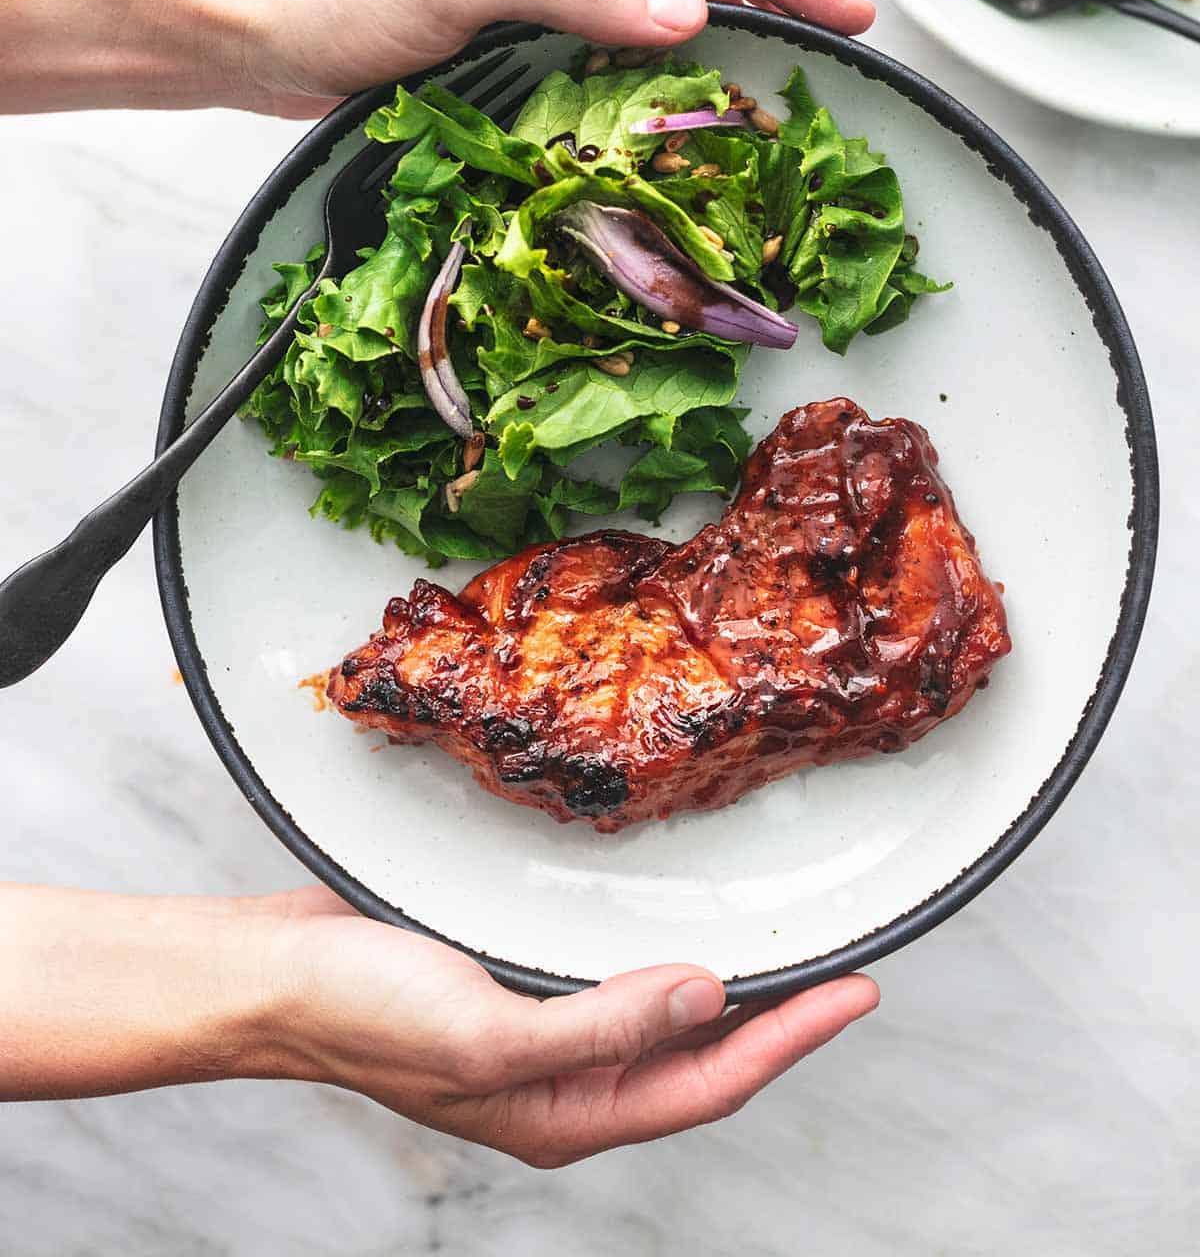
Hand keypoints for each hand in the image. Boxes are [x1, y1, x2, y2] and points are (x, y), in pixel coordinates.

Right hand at [262, 886, 878, 1164]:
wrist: (275, 971)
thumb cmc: (363, 1011)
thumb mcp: (486, 1034)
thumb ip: (602, 1026)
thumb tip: (707, 997)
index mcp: (563, 1112)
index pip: (708, 1082)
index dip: (791, 1039)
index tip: (858, 993)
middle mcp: (563, 1078)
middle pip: (699, 1055)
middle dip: (778, 1018)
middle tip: (846, 970)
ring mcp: (540, 1030)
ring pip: (660, 1015)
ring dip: (723, 985)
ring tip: (785, 949)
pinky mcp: (515, 979)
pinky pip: (612, 973)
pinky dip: (657, 951)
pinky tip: (674, 917)